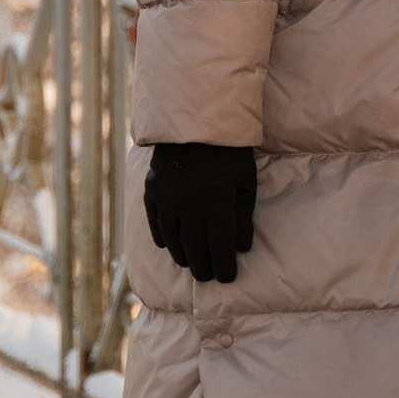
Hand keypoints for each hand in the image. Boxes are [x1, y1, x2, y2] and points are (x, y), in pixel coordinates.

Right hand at [144, 142, 256, 281]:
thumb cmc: (229, 149)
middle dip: (203, 267)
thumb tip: (242, 247)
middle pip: (195, 248)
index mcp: (217, 204)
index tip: (228, 278)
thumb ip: (243, 214)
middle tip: (208, 277)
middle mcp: (189, 207)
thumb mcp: (245, 179)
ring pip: (173, 239)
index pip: (220, 247)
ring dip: (182, 256)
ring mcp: (168, 199)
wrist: (194, 118)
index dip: (224, 267)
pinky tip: (167, 246)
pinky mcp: (153, 190)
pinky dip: (161, 237)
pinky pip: (155, 221)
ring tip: (191, 265)